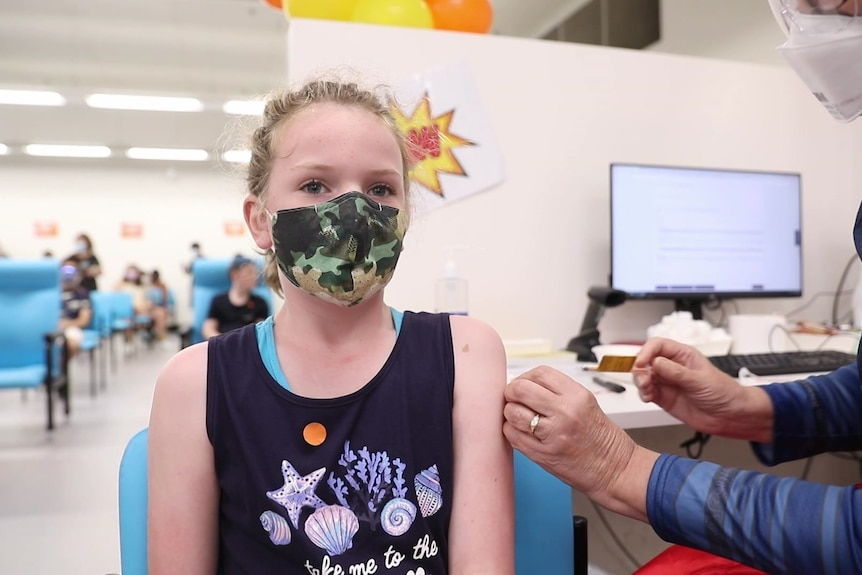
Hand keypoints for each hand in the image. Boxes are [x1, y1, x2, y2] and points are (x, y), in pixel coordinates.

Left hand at [503, 366, 655, 519]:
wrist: (616, 470)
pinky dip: (511, 431)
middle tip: (513, 398)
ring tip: (518, 417)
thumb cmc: (602, 439)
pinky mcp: (543, 454)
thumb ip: (558, 393)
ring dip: (510, 413)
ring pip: (512, 412)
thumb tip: (526, 384)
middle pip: (521, 389)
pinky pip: (513, 436)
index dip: (525, 376)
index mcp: (577, 396)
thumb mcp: (587, 404)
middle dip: (511, 392)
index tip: (523, 384)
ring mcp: (552, 434)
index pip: (539, 373)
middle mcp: (565, 412)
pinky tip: (520, 432)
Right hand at [634, 337, 772, 441]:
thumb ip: (676, 372)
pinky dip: (643, 394)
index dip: (646, 352)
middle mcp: (672, 367)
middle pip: (647, 360)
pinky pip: (647, 392)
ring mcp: (667, 382)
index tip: (641, 362)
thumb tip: (656, 362)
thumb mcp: (700, 380)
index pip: (657, 346)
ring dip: (641, 382)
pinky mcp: (664, 397)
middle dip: (641, 369)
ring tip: (647, 390)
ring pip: (644, 376)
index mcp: (683, 355)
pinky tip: (649, 397)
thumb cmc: (724, 393)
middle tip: (644, 379)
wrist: (731, 416)